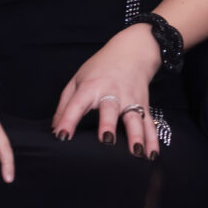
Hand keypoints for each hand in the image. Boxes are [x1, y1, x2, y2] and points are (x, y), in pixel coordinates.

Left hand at [53, 26, 164, 156]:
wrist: (133, 52)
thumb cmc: (100, 68)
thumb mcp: (77, 80)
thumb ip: (65, 105)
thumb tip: (55, 129)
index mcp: (91, 87)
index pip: (77, 104)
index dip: (69, 120)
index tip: (62, 136)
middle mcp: (112, 93)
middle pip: (110, 109)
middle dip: (108, 124)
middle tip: (106, 141)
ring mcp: (131, 99)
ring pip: (134, 118)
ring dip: (136, 135)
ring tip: (136, 152)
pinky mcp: (144, 105)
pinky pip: (149, 125)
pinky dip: (152, 141)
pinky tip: (152, 155)